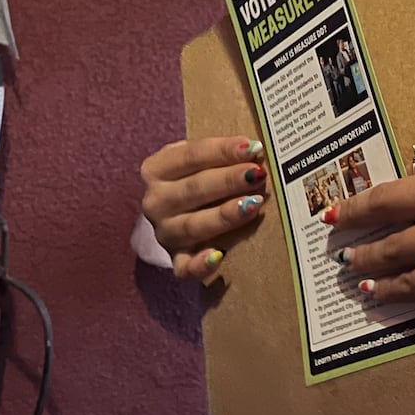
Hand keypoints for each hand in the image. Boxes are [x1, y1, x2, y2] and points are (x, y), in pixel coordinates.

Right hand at [140, 135, 270, 280]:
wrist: (177, 209)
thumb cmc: (196, 175)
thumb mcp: (198, 158)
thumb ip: (221, 153)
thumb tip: (255, 148)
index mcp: (156, 169)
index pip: (191, 156)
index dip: (222, 151)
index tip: (251, 148)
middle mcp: (156, 202)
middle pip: (194, 189)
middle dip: (229, 180)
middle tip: (257, 174)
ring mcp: (165, 233)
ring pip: (194, 225)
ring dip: (225, 215)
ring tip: (253, 205)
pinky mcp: (176, 259)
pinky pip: (186, 267)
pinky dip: (200, 264)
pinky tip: (218, 256)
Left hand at [329, 138, 414, 329]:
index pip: (413, 174)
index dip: (392, 192)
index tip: (371, 199)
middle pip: (382, 206)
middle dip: (351, 215)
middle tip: (333, 221)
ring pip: (388, 249)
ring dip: (364, 258)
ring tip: (348, 264)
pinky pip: (406, 285)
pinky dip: (386, 290)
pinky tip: (374, 292)